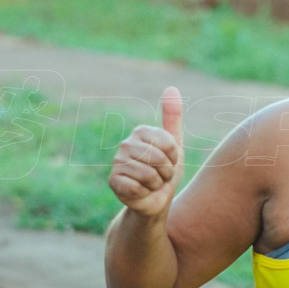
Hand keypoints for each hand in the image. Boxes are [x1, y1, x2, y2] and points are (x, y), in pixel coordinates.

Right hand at [108, 86, 184, 217]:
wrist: (156, 199)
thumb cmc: (166, 171)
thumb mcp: (175, 144)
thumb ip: (172, 117)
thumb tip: (171, 88)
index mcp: (141, 132)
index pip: (168, 143)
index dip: (174, 157)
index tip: (169, 160)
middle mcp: (126, 144)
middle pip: (159, 159)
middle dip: (166, 172)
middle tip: (160, 175)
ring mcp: (117, 162)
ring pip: (149, 174)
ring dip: (156, 183)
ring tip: (152, 183)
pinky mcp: (113, 181)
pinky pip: (137, 187)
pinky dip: (145, 193)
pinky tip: (140, 192)